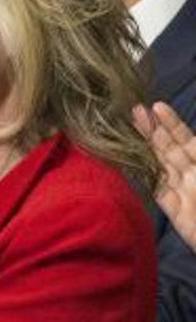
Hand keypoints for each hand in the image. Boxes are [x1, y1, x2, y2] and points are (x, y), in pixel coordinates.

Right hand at [137, 102, 195, 248]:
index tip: (157, 107)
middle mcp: (193, 176)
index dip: (172, 124)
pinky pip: (159, 192)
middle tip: (136, 110)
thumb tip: (193, 140)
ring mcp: (184, 193)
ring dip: (146, 147)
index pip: (187, 140)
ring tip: (132, 127)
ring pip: (161, 166)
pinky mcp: (177, 214)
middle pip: (170, 150)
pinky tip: (132, 163)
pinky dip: (146, 177)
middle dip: (153, 130)